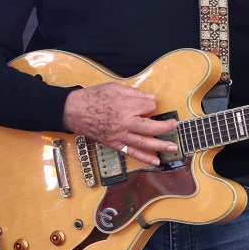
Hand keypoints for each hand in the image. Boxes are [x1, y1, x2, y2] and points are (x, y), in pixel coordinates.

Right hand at [62, 83, 177, 165]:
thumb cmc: (93, 97)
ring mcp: (119, 136)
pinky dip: (144, 158)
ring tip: (173, 147)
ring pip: (144, 143)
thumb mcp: (114, 87)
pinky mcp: (114, 144)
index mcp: (125, 106)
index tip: (148, 102)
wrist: (74, 111)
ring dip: (160, 146)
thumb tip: (149, 99)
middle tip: (175, 126)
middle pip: (151, 127)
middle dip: (165, 127)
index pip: (148, 106)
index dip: (151, 103)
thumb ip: (134, 93)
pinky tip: (155, 161)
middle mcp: (124, 123)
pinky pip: (131, 153)